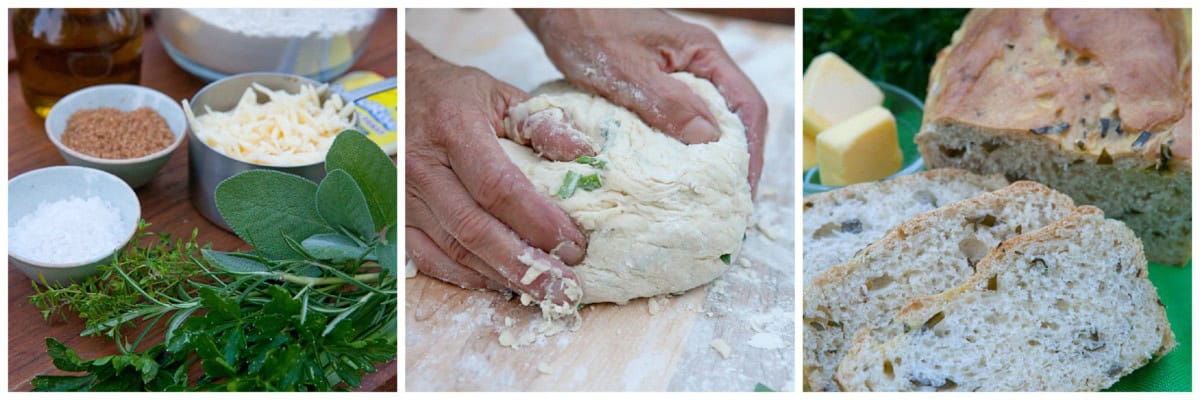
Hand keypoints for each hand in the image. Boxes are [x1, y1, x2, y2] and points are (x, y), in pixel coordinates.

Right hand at [405, 37, 587, 305]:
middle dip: (525, 265)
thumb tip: (586, 155)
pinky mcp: (393, 216)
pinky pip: (428, 258)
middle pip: (475, 229)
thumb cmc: (457, 96)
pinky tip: (500, 285)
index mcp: (454, 128)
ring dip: (501, 278)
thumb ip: (543, 123)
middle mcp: (421, 165)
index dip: (537, 222)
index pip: (499, 187)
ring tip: (542, 293)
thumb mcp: (503, 96)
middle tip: (564, 288)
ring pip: (454, 250)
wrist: (401, 90)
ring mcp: (401, 195)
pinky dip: (466, 277)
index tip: (574, 245)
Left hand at [518, 9, 767, 190]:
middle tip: (725, 202)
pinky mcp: (654, 85)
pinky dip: (679, 149)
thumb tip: (711, 140)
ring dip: (707, 159)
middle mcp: (698, 64)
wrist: (556, 7)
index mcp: (703, 54)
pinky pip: (677, 121)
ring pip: (705, 122)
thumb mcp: (626, 70)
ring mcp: (677, 74)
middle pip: (733, 118)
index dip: (753, 151)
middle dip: (734, 161)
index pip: (749, 106)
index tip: (743, 189)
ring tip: (700, 197)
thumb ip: (668, 102)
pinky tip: (667, 174)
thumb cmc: (587, 26)